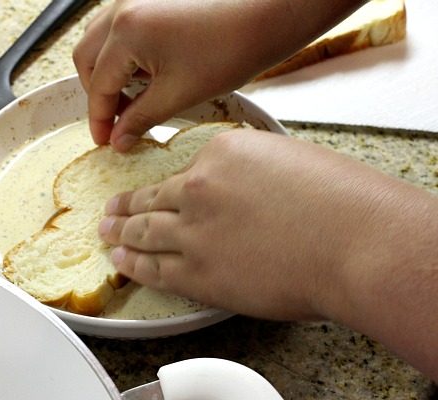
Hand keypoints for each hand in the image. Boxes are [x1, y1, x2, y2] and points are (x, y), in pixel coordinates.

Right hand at [73, 0, 366, 150]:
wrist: (266, 16)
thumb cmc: (231, 48)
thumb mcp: (178, 94)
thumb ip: (141, 119)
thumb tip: (119, 139)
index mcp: (126, 32)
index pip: (99, 85)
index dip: (100, 119)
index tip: (105, 140)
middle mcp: (122, 10)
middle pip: (87, 59)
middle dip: (97, 94)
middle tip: (115, 123)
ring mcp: (135, 0)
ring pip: (99, 41)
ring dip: (105, 72)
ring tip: (128, 100)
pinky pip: (118, 28)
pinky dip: (119, 54)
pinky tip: (139, 73)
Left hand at [97, 129, 437, 380]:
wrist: (352, 242)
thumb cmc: (340, 202)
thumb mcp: (291, 160)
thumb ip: (253, 172)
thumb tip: (242, 192)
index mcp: (222, 153)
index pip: (189, 168)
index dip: (180, 185)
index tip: (169, 191)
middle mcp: (198, 187)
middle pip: (152, 198)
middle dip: (127, 205)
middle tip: (110, 210)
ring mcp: (192, 232)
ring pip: (144, 231)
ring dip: (121, 233)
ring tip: (107, 233)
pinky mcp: (198, 274)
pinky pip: (154, 268)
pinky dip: (133, 264)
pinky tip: (121, 261)